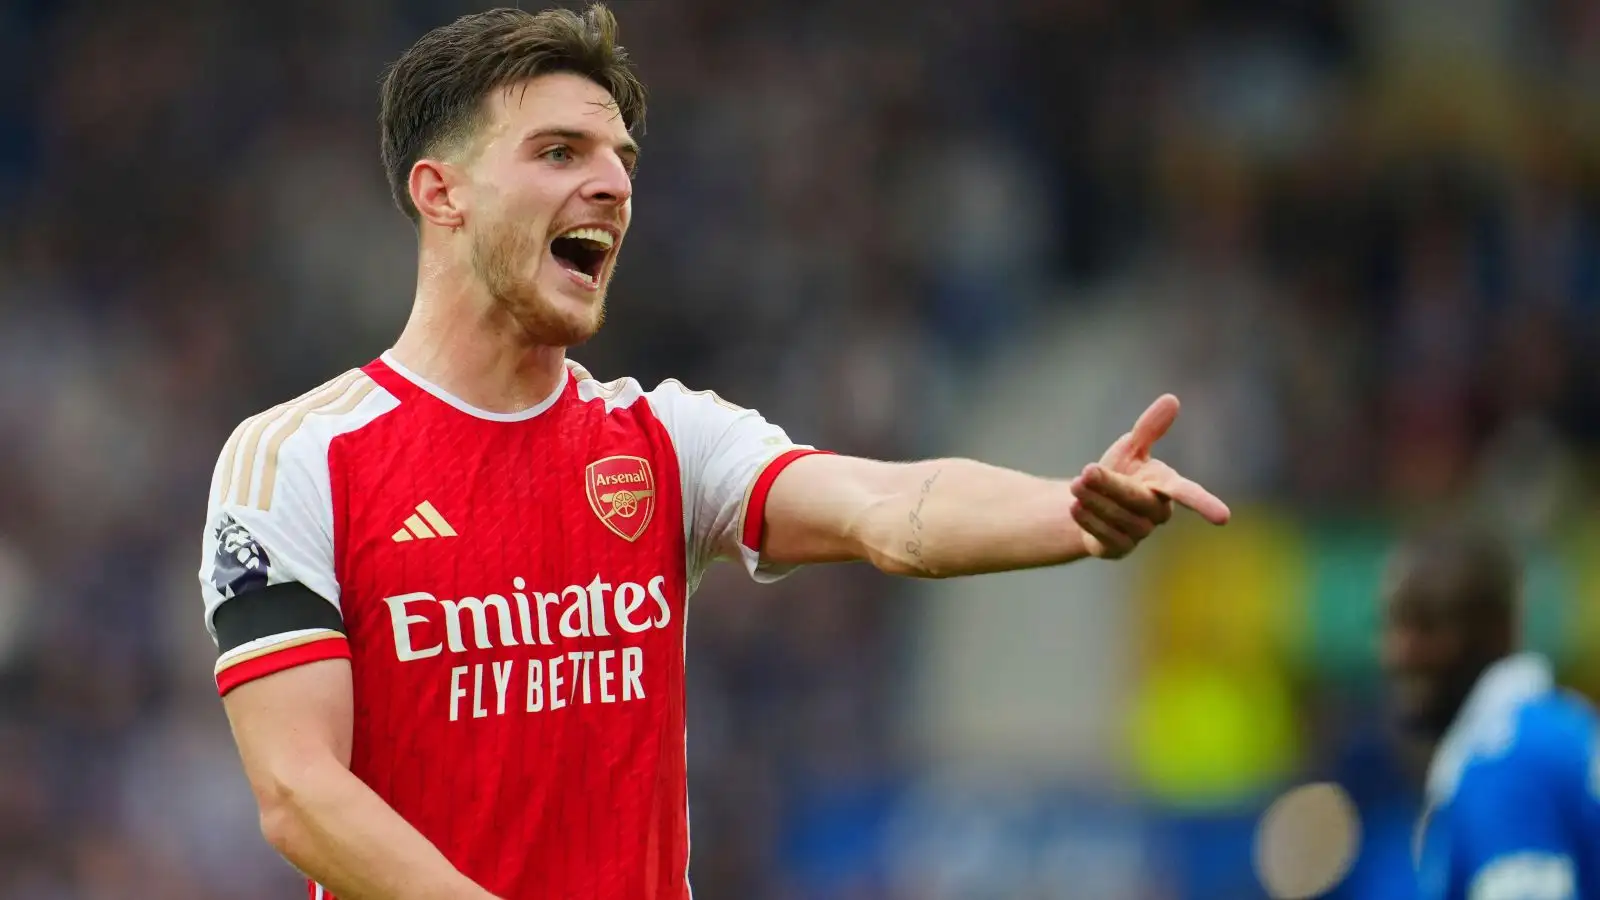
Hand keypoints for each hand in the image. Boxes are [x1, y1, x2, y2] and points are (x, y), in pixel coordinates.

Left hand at [1069, 394, 1228, 558]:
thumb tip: (1172, 399)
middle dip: (1110, 485)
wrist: (1092, 503)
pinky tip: (1075, 507)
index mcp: (1165, 486)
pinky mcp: (1117, 548)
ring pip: (1118, 518)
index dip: (1203, 503)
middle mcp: (1156, 513)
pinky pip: (1104, 536)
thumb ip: (1150, 428)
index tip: (1223, 518)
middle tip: (1086, 470)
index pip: (1186, 492)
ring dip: (1094, 501)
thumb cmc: (1122, 472)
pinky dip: (1088, 520)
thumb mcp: (1132, 447)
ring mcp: (1138, 533)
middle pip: (1137, 500)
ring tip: (1074, 485)